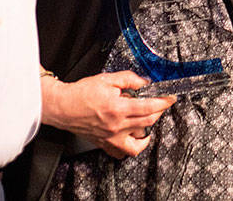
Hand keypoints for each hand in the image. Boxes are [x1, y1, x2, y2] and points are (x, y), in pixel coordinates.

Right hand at [40, 70, 175, 157]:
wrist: (62, 106)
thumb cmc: (80, 93)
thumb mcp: (107, 79)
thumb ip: (129, 79)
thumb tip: (145, 82)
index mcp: (118, 108)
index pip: (149, 107)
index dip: (163, 102)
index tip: (170, 98)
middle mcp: (116, 126)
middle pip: (148, 123)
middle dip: (159, 112)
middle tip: (160, 105)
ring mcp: (111, 137)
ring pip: (138, 144)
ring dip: (147, 132)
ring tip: (147, 121)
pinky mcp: (104, 143)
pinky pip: (122, 152)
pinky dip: (132, 147)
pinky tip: (134, 137)